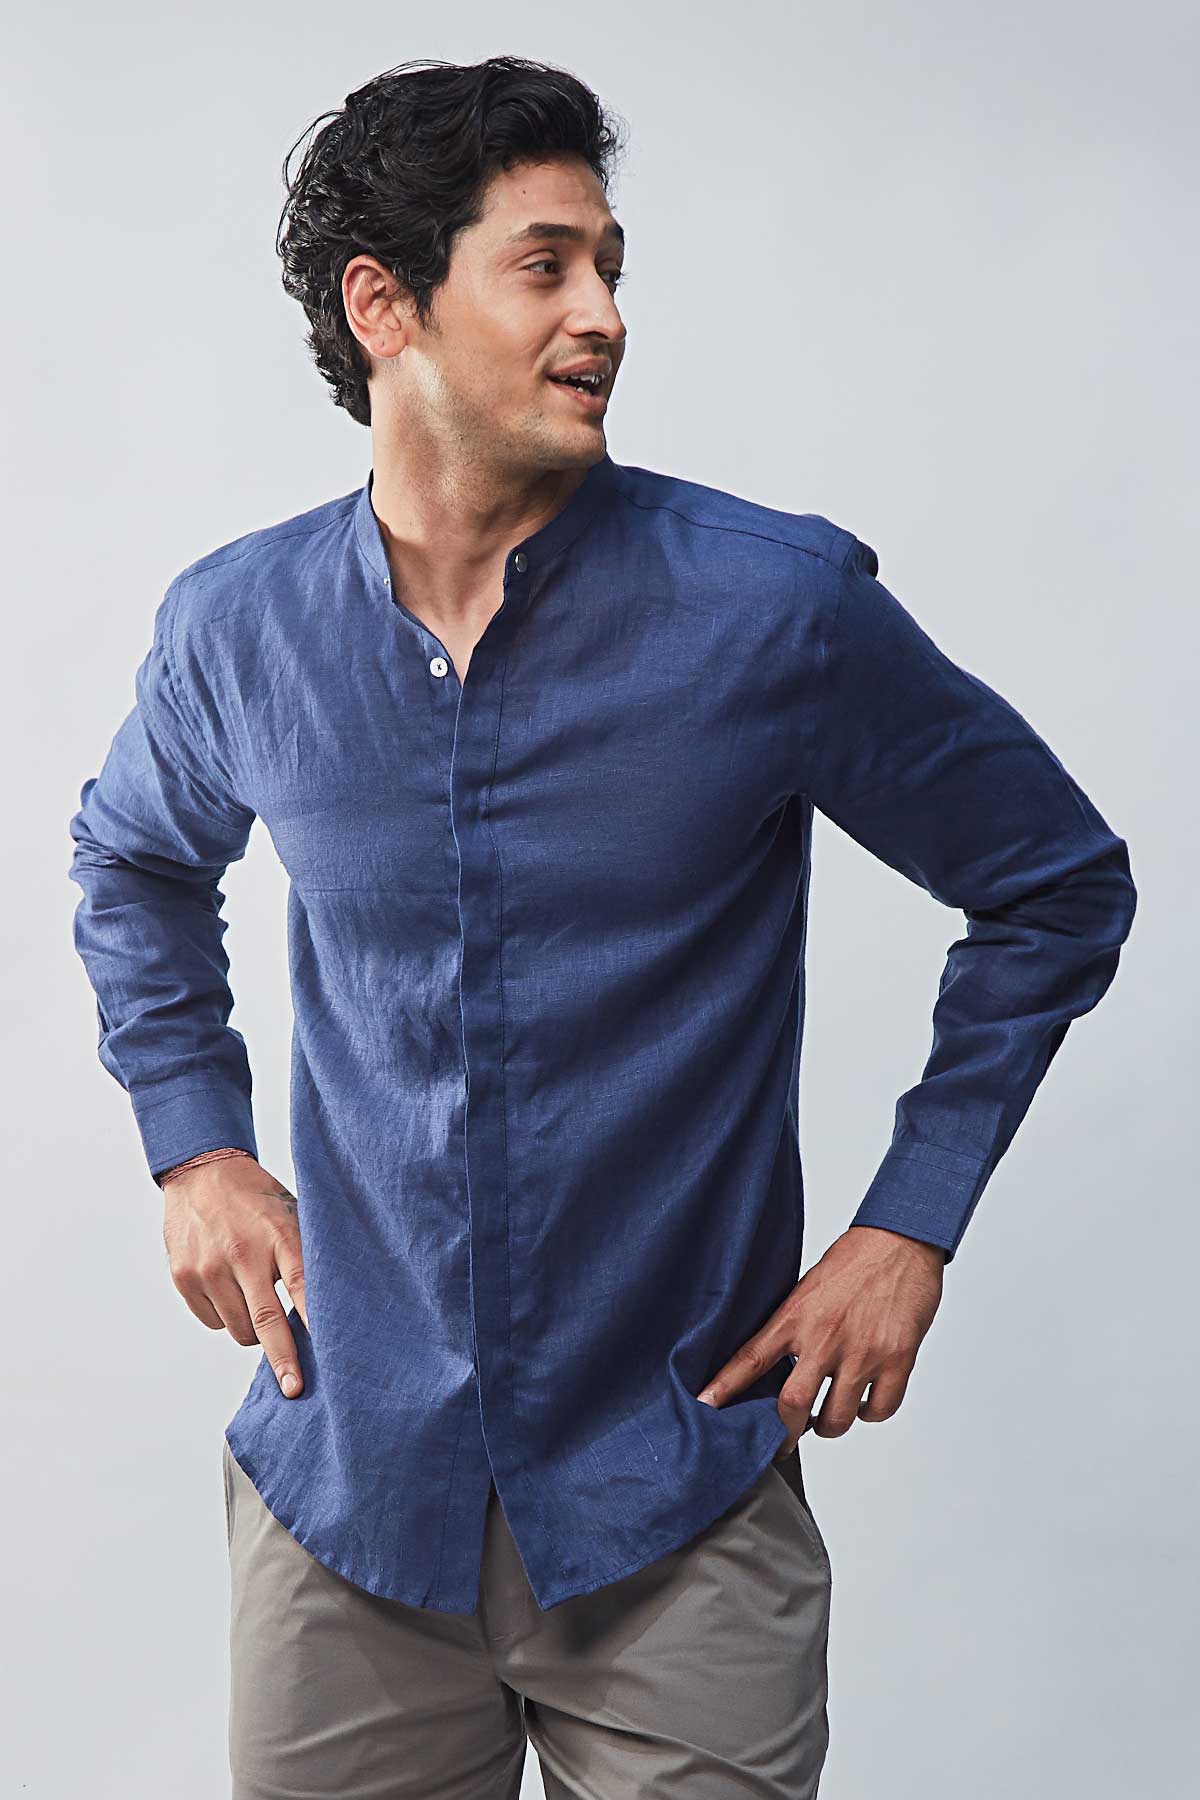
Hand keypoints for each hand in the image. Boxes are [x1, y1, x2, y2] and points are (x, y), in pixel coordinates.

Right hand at [162, 1156, 309, 1398]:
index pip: (303, 1286)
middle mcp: (242, 1254)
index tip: (333, 1353)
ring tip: (259, 1303)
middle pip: (267, 1321)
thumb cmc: (257, 1199)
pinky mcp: (184, 1278)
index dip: (317, 1322)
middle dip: (284, 1360)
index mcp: (278, 1234)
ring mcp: (209, 1268)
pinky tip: (231, 1290)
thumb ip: (306, 1255)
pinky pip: (213, 1321)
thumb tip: (333, 1306)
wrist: (202, 1173)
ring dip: (254, 1332)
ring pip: (239, 1329)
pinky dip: (227, 1317)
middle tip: (295, 1388)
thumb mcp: (291, 1214)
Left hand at [696, 1225, 945, 1451]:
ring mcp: (862, 1351)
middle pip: (792, 1405)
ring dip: (829, 1426)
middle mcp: (826, 1337)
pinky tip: (865, 1401)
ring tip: (827, 1417)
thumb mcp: (809, 1288)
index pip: (751, 1358)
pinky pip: (880, 1410)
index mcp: (797, 1315)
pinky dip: (870, 1413)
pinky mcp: (897, 1359)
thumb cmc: (855, 1259)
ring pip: (837, 1417)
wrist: (902, 1240)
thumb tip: (778, 1364)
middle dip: (784, 1435)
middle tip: (782, 1443)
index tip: (706, 1406)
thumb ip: (794, 1326)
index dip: (725, 1387)